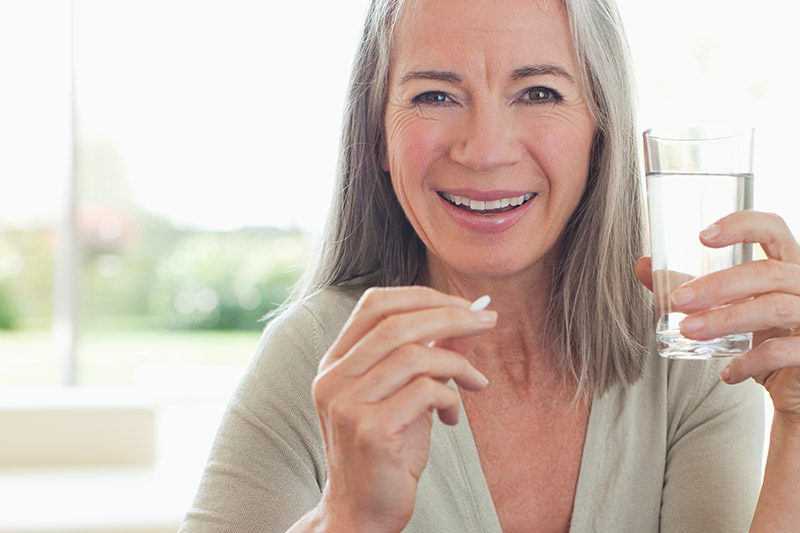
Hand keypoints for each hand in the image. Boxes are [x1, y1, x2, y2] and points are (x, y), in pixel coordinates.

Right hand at [311, 286, 495, 530]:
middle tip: (488, 320)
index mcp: (336, 362)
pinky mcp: (371, 431)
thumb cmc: (388, 451)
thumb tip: (469, 320)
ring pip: (414, 355)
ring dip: (457, 363)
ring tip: (477, 381)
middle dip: (451, 316)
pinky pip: (424, 391)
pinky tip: (454, 415)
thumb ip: (430, 356)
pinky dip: (450, 395)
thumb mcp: (408, 395)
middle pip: (396, 323)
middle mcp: (334, 378)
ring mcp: (347, 404)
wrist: (362, 512)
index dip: (422, 297)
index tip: (463, 305)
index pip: (374, 304)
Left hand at [636, 211, 799, 422]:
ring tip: (689, 331)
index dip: (742, 225)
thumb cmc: (763, 337)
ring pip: (775, 307)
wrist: (796, 387)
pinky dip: (751, 361)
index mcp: (787, 265)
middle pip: (767, 272)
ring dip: (725, 318)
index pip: (773, 228)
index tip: (702, 237)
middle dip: (718, 286)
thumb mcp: (726, 308)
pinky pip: (783, 350)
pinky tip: (728, 372)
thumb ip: (690, 288)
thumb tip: (644, 266)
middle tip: (677, 300)